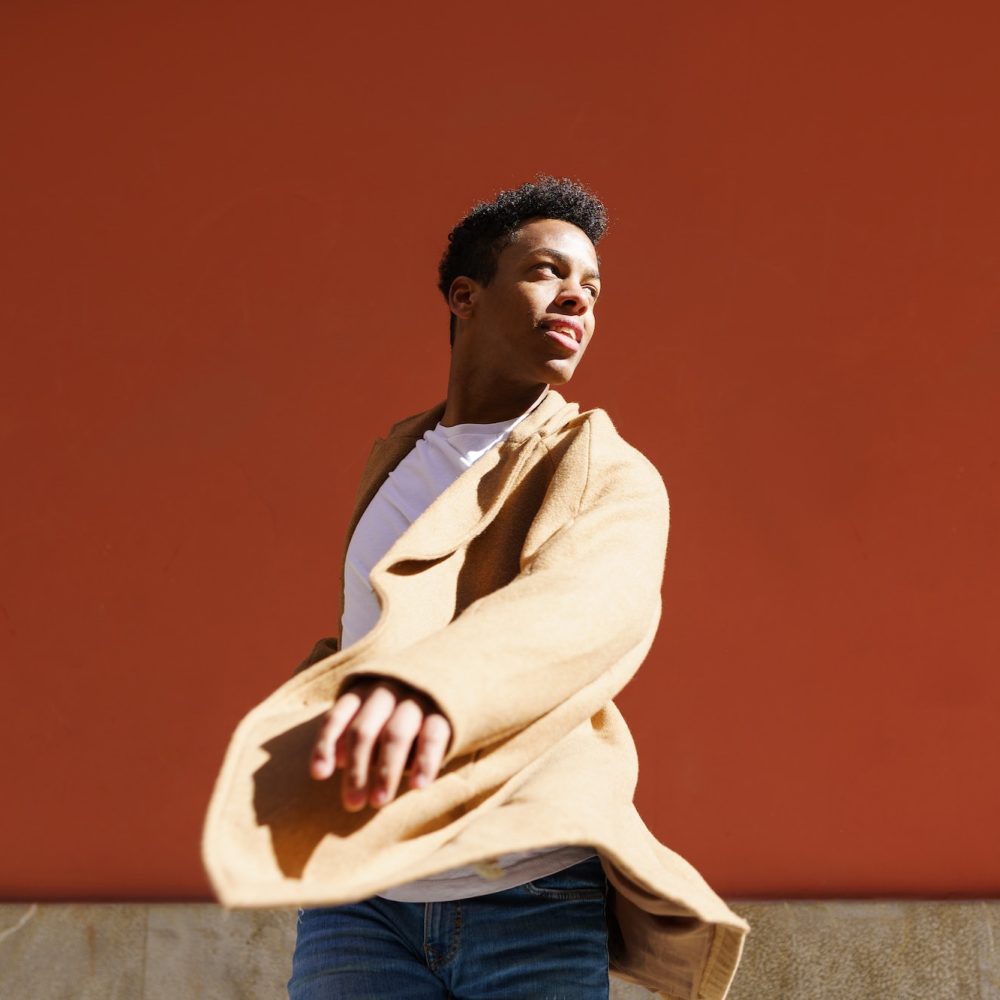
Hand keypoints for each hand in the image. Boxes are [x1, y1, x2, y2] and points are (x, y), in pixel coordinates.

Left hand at [309, 678, 451, 811]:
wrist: (449, 675)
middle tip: (352, 804)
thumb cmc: (398, 708)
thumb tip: (336, 763)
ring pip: (395, 735)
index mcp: (363, 691)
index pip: (336, 717)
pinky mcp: (444, 711)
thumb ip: (355, 734)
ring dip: (385, 771)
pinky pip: (432, 737)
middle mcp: (386, 691)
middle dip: (356, 769)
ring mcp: (415, 699)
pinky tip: (417, 786)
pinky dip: (424, 762)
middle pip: (363, 731)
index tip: (320, 775)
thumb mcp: (373, 713)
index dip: (325, 745)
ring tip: (379, 801)